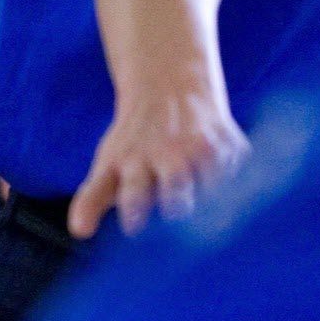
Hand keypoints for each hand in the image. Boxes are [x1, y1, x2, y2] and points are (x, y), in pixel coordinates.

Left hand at [68, 85, 250, 237]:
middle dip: (177, 199)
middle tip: (176, 209)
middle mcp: (171, 155)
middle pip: (176, 182)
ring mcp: (204, 148)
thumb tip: (78, 232)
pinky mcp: (232, 144)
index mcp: (137, 164)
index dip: (134, 206)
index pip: (134, 190)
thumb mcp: (109, 163)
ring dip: (214, 192)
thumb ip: (93, 198)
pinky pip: (240, 170)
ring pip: (214, 180)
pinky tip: (234, 184)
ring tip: (211, 200)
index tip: (132, 226)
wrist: (167, 88)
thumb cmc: (134, 140)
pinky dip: (239, 180)